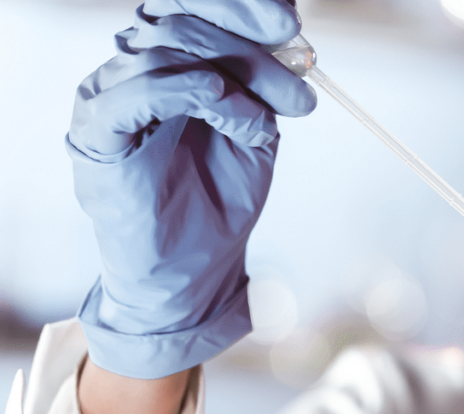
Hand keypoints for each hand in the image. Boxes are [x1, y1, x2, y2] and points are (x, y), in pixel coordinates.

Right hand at [70, 0, 315, 378]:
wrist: (191, 270)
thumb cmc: (219, 200)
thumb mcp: (257, 132)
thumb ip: (264, 86)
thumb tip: (292, 42)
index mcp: (172, 62)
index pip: (195, 5)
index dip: (242, 4)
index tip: (291, 21)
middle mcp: (135, 69)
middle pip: (180, 14)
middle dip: (246, 32)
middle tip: (296, 53)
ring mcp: (111, 96)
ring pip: (164, 45)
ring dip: (233, 69)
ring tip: (270, 113)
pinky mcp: (99, 133)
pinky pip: (138, 90)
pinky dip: (190, 89)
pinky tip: (229, 105)